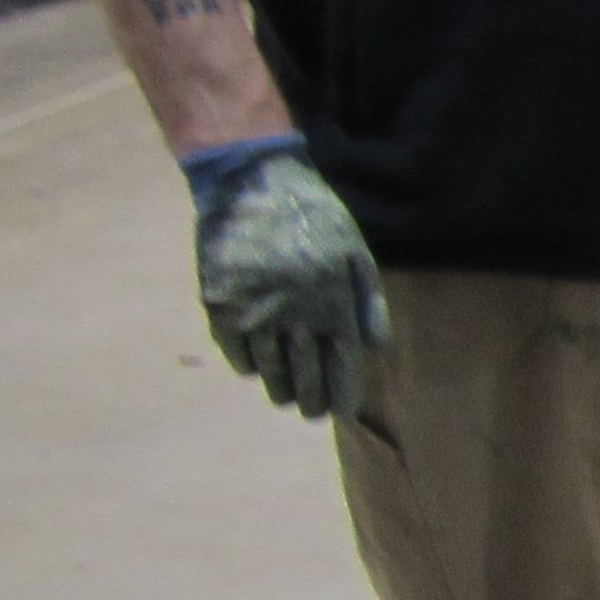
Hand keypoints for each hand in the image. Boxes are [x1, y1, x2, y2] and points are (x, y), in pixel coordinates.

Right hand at [190, 144, 388, 421]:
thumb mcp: (355, 253)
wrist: (253, 184)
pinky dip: (245, 363)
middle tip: (311, 414)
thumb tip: (380, 350)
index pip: (341, 362)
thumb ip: (369, 303)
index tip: (340, 412)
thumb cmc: (315, 217)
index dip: (340, 391)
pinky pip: (234, 347)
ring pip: (268, 366)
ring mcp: (254, 309)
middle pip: (303, 371)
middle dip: (309, 398)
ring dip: (278, 387)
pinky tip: (253, 371)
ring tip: (285, 399)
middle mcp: (294, 312)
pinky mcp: (219, 302)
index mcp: (332, 300)